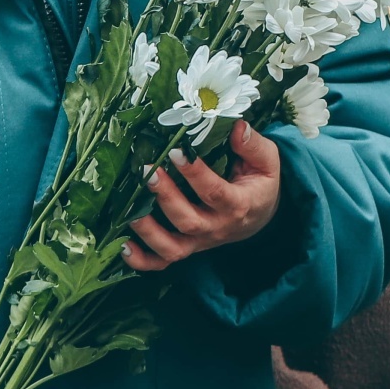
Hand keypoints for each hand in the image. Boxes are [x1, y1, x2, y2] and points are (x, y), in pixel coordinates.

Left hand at [124, 120, 280, 271]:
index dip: (194, 173)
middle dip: (165, 197)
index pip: (214, 192)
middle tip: (147, 171)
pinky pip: (163, 262)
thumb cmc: (260, 183)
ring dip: (148, 231)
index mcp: (238, 205)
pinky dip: (141, 260)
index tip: (176, 151)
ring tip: (129, 209)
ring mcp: (201, 242)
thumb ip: (253, 145)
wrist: (261, 214)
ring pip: (172, 248)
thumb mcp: (267, 162)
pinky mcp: (188, 248)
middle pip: (188, 221)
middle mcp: (217, 228)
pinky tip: (122, 246)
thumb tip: (237, 126)